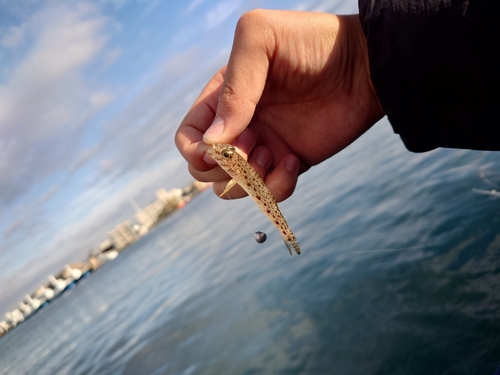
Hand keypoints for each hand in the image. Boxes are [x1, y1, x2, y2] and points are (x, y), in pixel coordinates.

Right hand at [175, 10, 383, 200]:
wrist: (365, 65)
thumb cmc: (312, 43)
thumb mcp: (260, 39)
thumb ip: (232, 87)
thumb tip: (214, 142)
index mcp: (223, 97)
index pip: (190, 134)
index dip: (195, 149)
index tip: (218, 147)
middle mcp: (239, 125)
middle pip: (205, 167)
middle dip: (222, 167)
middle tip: (253, 143)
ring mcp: (264, 146)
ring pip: (232, 186)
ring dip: (247, 180)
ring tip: (273, 152)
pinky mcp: (289, 163)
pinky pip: (268, 192)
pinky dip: (276, 185)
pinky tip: (293, 159)